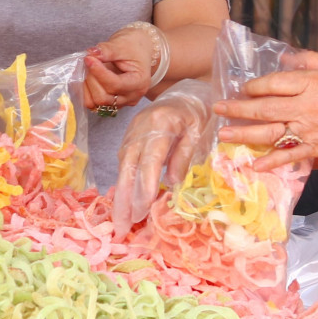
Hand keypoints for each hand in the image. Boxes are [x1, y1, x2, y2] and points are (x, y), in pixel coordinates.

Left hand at [83, 23, 163, 112]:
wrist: (138, 50)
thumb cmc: (134, 46)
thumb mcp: (122, 44)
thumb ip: (107, 50)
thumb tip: (91, 54)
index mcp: (139, 82)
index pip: (115, 85)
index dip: (98, 72)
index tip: (89, 59)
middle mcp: (132, 96)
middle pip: (104, 98)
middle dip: (92, 79)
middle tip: (89, 61)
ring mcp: (122, 102)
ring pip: (97, 103)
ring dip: (88, 86)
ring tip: (89, 69)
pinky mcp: (112, 103)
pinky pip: (94, 103)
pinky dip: (87, 91)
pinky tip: (89, 77)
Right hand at [110, 80, 215, 234]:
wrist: (184, 91)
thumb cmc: (195, 113)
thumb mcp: (197, 132)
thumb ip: (184, 156)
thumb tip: (171, 184)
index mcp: (160, 124)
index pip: (149, 159)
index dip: (144, 186)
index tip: (142, 210)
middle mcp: (139, 129)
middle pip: (128, 167)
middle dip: (124, 199)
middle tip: (120, 227)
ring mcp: (130, 134)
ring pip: (121, 168)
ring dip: (120, 196)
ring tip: (120, 222)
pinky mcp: (128, 139)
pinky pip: (122, 164)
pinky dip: (122, 185)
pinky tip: (122, 203)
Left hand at [213, 48, 317, 166]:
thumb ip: (311, 60)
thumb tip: (285, 56)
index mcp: (313, 83)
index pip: (275, 83)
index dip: (255, 86)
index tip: (243, 89)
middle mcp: (308, 106)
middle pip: (265, 107)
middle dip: (237, 108)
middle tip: (218, 109)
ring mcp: (310, 130)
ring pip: (270, 132)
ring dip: (244, 134)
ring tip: (223, 135)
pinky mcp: (316, 150)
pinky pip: (289, 156)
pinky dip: (271, 162)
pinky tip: (253, 164)